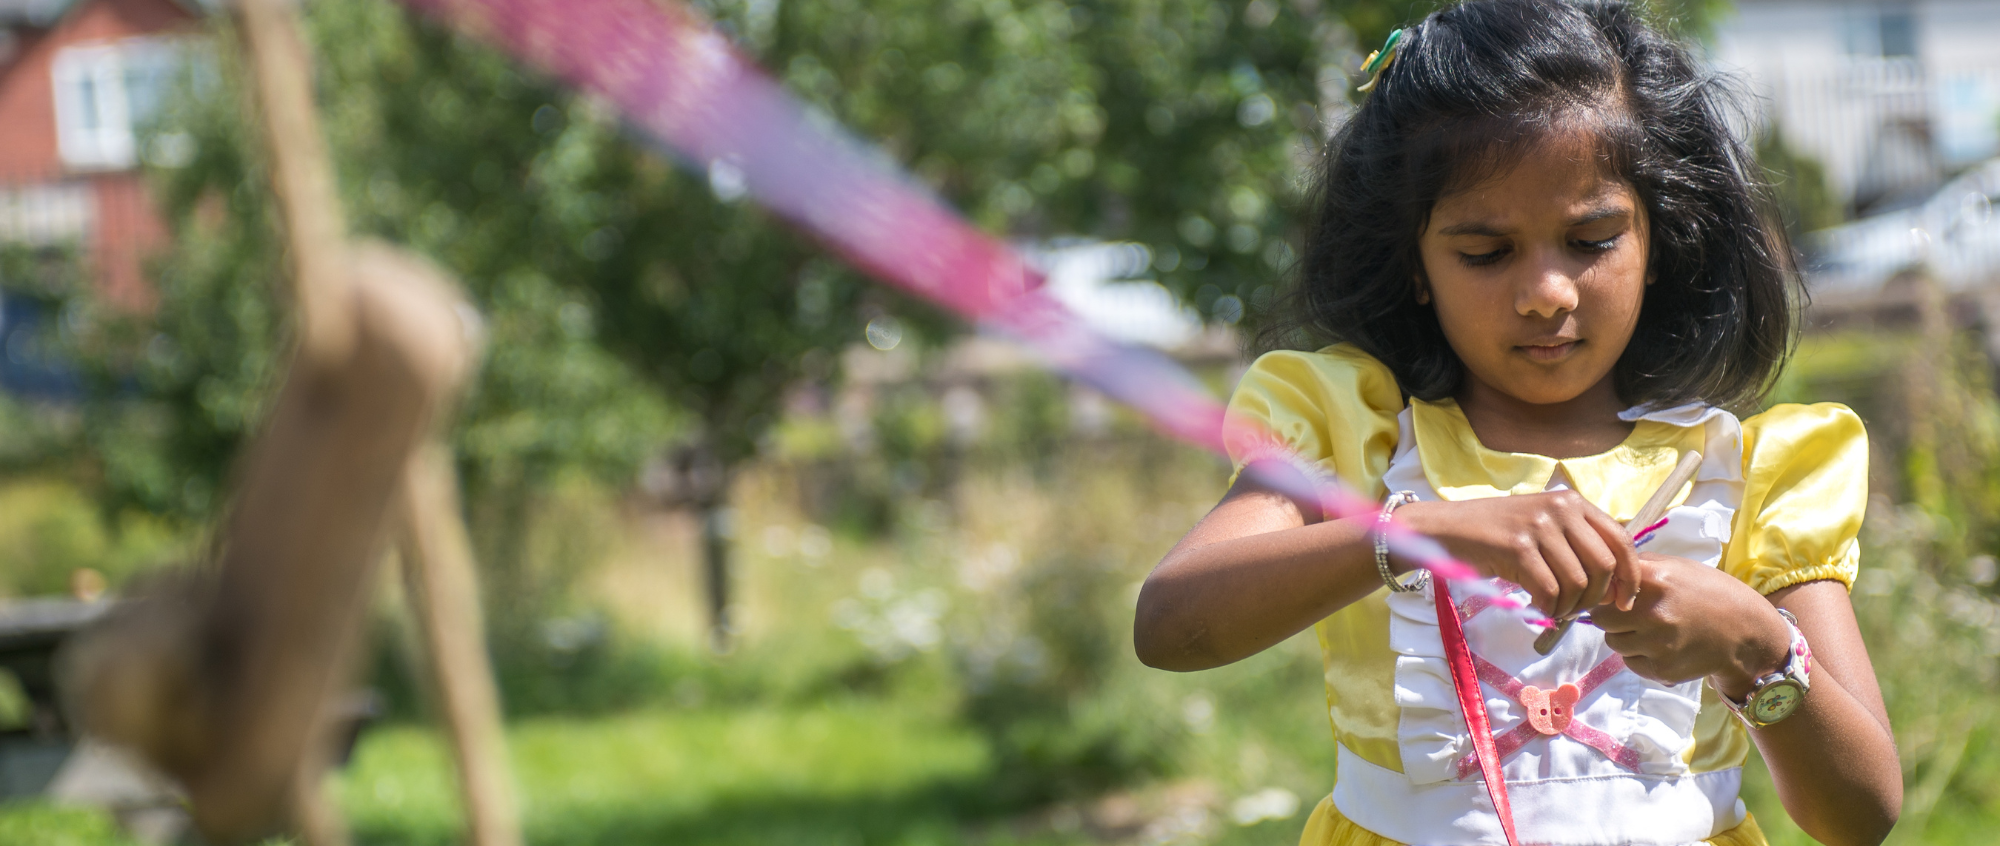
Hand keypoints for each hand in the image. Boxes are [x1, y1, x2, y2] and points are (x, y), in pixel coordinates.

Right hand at [1395, 491, 1639, 617]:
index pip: (1621, 539)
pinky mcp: (1518, 548)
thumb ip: (1577, 543)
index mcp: (1572, 501)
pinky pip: (1550, 591)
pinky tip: (1538, 607)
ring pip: (1578, 583)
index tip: (1624, 600)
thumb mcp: (1542, 525)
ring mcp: (1539, 526)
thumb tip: (1614, 583)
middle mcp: (1560, 508)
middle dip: (1596, 598)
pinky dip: (1549, 608)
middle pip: (1604, 565)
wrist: (1446, 529)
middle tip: (1578, 610)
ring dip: (1569, 607)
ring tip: (1554, 610)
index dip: (1630, 576)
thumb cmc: (1495, 534)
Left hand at [1590, 553, 1791, 691]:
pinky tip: (1661, 647)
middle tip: (1631, 615)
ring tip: (1650, 631)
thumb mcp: (1679, 567)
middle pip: (1601, 619)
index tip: (1614, 595)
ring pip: (1613, 642)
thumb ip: (1641, 566)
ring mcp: (1657, 644)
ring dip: (1624, 637)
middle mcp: (1654, 613)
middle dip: (1611, 617)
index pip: (1604, 587)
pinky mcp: (1661, 669)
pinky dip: (1639, 657)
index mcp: (1656, 580)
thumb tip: (1605, 572)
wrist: (1747, 634)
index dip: (1606, 592)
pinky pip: (1630, 663)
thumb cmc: (1711, 594)